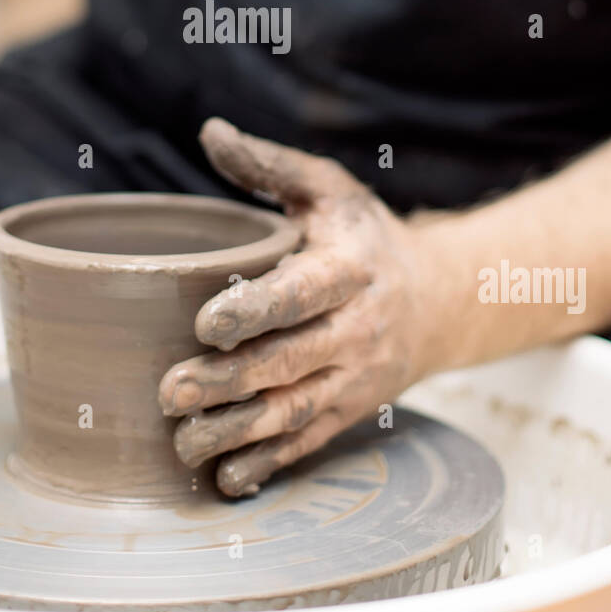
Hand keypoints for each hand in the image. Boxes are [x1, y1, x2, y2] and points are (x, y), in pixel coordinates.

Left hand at [158, 120, 435, 497]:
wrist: (441, 301)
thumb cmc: (365, 237)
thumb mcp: (330, 190)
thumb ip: (271, 165)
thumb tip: (210, 131)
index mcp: (350, 269)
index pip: (301, 294)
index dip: (255, 311)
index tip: (203, 324)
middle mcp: (358, 329)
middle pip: (290, 362)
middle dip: (229, 382)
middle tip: (169, 390)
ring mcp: (356, 378)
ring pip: (295, 412)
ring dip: (237, 433)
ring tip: (182, 442)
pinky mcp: (350, 412)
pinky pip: (308, 444)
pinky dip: (268, 465)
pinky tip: (225, 479)